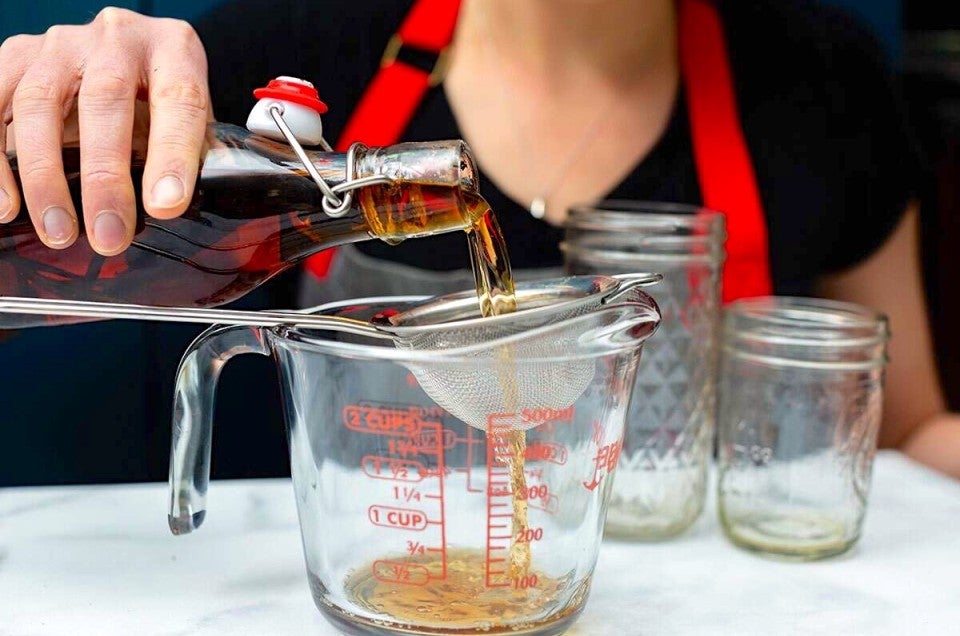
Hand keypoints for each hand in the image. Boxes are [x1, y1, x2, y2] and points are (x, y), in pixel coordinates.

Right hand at [0, 7, 210, 254]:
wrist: (124, 56)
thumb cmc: (162, 99)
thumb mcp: (193, 121)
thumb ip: (193, 156)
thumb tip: (170, 210)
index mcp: (174, 49)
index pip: (178, 99)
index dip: (172, 155)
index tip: (164, 207)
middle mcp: (117, 36)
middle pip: (105, 101)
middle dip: (104, 177)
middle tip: (108, 235)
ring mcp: (62, 43)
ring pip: (39, 104)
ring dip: (44, 177)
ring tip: (58, 231)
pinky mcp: (17, 55)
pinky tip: (7, 205)